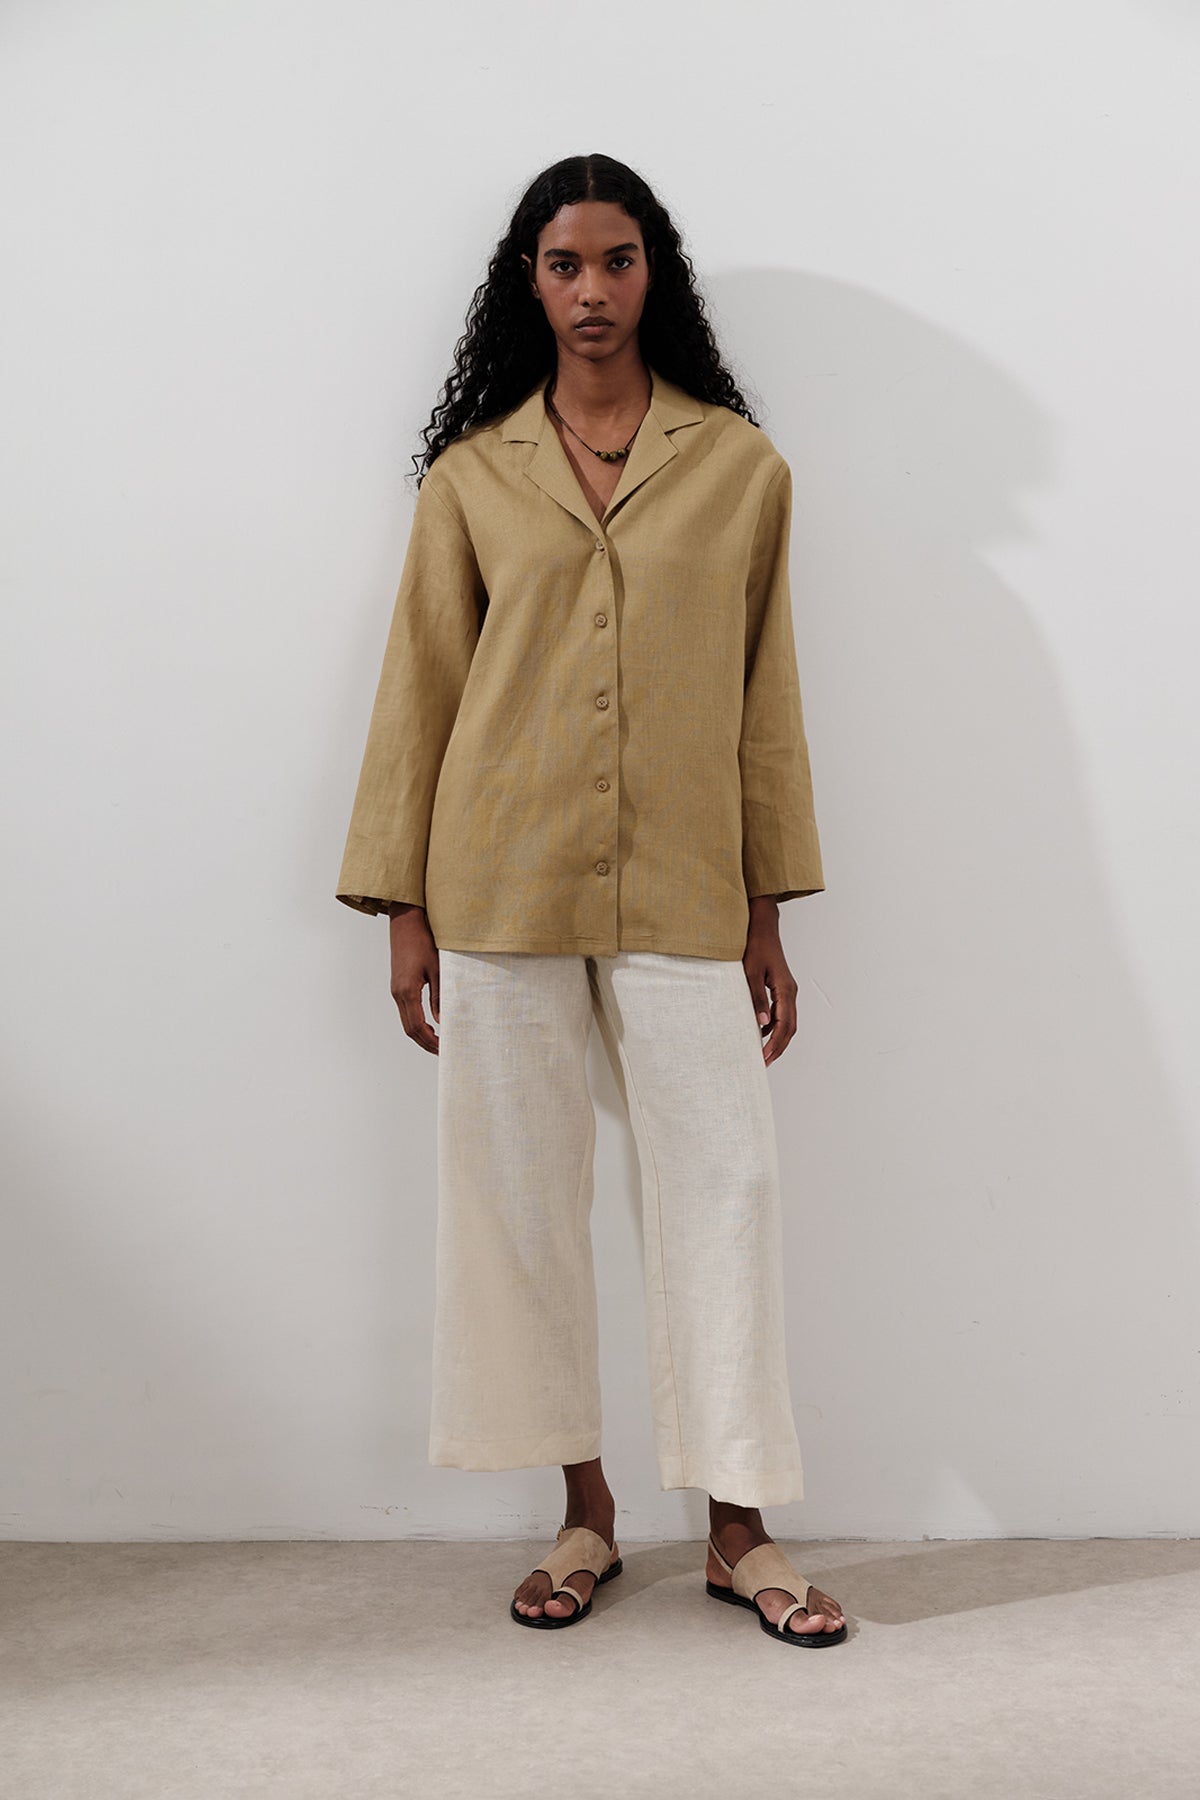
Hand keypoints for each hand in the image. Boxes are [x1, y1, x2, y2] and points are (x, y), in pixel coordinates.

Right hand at [389, 905, 439, 1053]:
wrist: (405, 922)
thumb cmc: (423, 941)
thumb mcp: (438, 969)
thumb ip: (439, 996)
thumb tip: (442, 1021)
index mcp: (407, 991)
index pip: (417, 1027)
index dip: (430, 1041)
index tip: (443, 1049)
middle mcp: (398, 993)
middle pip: (409, 1029)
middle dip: (425, 1042)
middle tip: (442, 1051)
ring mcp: (396, 990)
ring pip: (406, 1021)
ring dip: (420, 1034)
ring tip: (437, 1041)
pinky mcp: (397, 985)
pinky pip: (405, 1011)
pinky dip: (416, 1022)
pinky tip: (429, 1023)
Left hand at [743, 899, 797, 1066]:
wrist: (762, 927)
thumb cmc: (756, 947)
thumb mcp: (750, 973)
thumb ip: (756, 998)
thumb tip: (762, 1023)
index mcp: (785, 990)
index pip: (784, 1025)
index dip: (775, 1044)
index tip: (764, 1058)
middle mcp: (791, 992)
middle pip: (790, 1027)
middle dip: (778, 1047)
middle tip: (764, 1063)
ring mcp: (788, 990)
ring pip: (788, 1021)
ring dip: (778, 1039)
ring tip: (763, 1053)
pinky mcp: (782, 988)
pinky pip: (782, 1013)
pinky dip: (774, 1026)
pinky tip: (760, 1032)